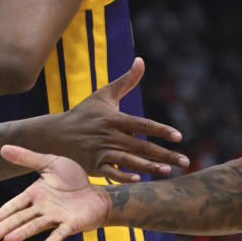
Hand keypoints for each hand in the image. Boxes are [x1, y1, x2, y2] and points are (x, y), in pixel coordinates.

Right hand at [0, 145, 109, 240]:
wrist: (95, 192)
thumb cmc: (72, 179)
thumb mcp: (49, 163)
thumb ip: (28, 158)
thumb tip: (2, 148)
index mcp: (35, 194)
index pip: (15, 205)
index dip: (2, 214)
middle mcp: (42, 208)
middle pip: (21, 218)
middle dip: (6, 227)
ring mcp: (56, 217)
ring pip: (36, 226)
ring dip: (22, 233)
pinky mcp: (71, 224)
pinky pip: (61, 232)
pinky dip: (54, 239)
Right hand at [57, 57, 188, 181]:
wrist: (56, 134)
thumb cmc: (85, 113)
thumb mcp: (104, 95)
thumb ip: (126, 80)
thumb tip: (141, 60)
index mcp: (114, 118)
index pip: (142, 125)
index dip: (160, 130)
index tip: (178, 137)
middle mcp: (109, 135)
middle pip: (141, 146)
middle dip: (164, 154)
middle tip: (185, 161)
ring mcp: (101, 152)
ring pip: (129, 161)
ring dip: (149, 167)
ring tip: (168, 171)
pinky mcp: (93, 166)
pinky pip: (111, 173)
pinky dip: (124, 176)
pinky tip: (140, 179)